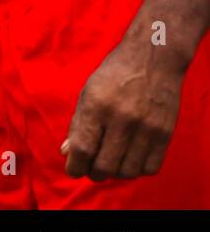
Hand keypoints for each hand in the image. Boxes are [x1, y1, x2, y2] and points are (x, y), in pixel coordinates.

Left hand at [63, 38, 183, 181]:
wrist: (153, 58)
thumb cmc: (114, 74)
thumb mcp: (88, 93)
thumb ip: (78, 124)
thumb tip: (67, 153)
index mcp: (96, 106)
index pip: (82, 149)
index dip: (75, 166)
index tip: (73, 169)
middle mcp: (121, 119)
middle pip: (105, 166)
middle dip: (94, 173)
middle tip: (92, 168)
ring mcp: (146, 127)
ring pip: (127, 171)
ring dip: (116, 173)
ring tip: (111, 162)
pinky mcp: (165, 133)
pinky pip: (150, 167)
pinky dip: (137, 170)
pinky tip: (130, 159)